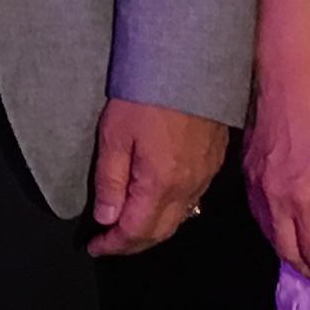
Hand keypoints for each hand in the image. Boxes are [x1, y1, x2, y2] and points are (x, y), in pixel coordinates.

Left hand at [88, 98, 228, 257]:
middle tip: (109, 242)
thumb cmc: (146, 95)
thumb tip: (106, 219)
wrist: (190, 63)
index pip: (136, 231)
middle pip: (161, 232)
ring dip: (153, 229)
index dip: (114, 245)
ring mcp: (205, 175)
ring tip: (128, 227)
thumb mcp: (115, 136)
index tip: (95, 246)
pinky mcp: (214, 162)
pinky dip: (171, 212)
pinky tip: (156, 204)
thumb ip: (110, 181)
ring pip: (179, 219)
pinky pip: (193, 200)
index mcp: (161, 184)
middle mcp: (189, 187)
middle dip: (132, 244)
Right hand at [245, 59, 309, 297]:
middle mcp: (275, 199)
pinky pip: (260, 216)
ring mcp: (257, 187)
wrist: (290, 79)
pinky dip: (277, 232)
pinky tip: (290, 230)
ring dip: (292, 255)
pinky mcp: (248, 174)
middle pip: (289, 252)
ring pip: (271, 236)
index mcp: (305, 197)